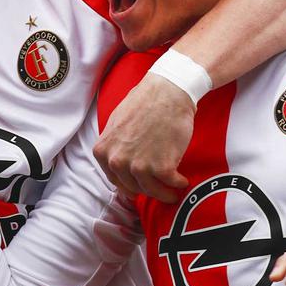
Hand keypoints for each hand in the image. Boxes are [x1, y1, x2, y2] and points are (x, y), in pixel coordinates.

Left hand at [93, 73, 191, 201]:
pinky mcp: (162, 168)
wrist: (167, 92)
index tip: (138, 187)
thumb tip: (118, 162)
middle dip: (146, 188)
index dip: (128, 184)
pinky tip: (182, 180)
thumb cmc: (143, 103)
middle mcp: (117, 161)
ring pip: (152, 190)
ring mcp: (139, 166)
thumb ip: (114, 145)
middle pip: (132, 187)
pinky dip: (179, 184)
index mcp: (103, 151)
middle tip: (158, 189)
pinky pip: (171, 184)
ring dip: (164, 193)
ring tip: (172, 190)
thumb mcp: (115, 124)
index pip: (114, 179)